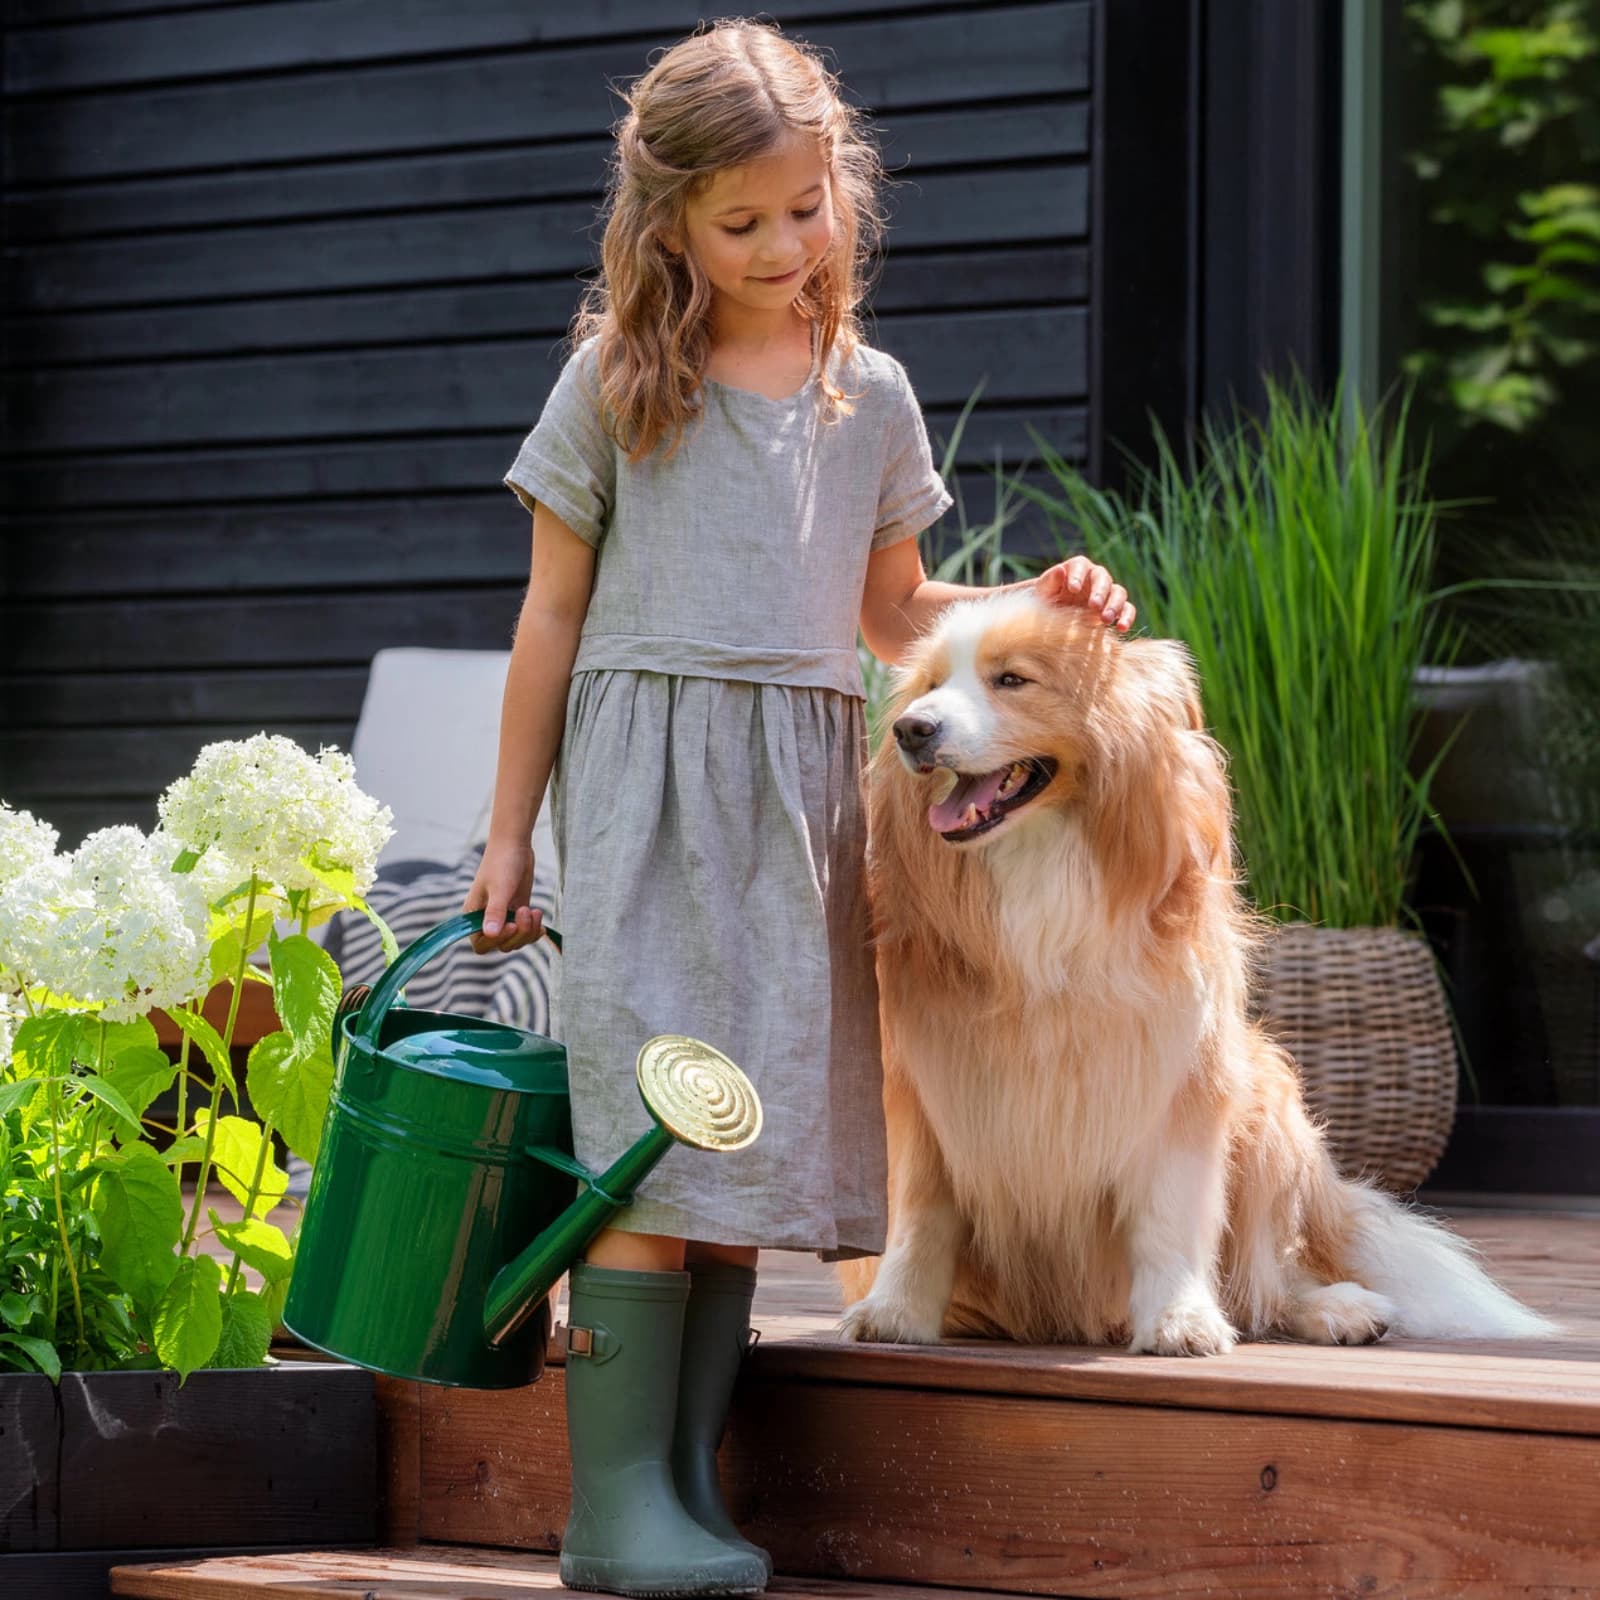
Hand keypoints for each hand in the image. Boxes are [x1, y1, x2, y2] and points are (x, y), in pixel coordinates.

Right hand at [462, 838, 544, 953]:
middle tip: (526, 911)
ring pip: (516, 940)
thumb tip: (490, 935)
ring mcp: (504, 916)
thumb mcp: (499, 888)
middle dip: (518, 934)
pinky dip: (534, 928)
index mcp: (474, 914)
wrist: (515, 845)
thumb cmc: (502, 863)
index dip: (496, 941)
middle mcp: (487, 919)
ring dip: (528, 931)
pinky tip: (539, 916)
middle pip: (502, 945)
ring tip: (534, 911)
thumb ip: (495, 912)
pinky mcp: (518, 911)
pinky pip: (526, 931)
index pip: (480, 944)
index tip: (511, 925)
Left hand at [1035, 555, 1135, 631]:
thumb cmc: (1047, 599)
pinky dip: (1127, 617)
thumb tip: (1060, 570)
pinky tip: (1122, 628)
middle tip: (1093, 606)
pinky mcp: (1115, 608)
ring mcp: (1108, 592)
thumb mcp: (1043, 591)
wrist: (1054, 615)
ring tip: (1106, 620)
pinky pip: (1127, 609)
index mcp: (1077, 567)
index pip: (1080, 565)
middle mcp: (1096, 576)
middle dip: (1099, 592)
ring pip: (1119, 592)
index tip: (1073, 589)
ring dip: (1114, 605)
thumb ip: (1050, 581)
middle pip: (1103, 578)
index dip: (1078, 575)